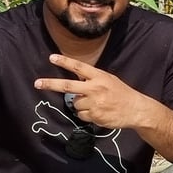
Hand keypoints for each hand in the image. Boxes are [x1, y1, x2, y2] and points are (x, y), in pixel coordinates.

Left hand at [33, 53, 152, 131]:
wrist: (136, 109)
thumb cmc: (121, 93)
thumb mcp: (109, 80)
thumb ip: (93, 79)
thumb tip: (76, 80)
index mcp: (99, 76)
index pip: (79, 67)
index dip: (65, 62)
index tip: (52, 57)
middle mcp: (95, 88)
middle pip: (67, 86)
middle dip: (50, 84)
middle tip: (37, 83)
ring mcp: (94, 103)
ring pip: (75, 104)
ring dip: (81, 105)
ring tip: (96, 105)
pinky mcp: (94, 115)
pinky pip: (81, 115)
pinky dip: (86, 115)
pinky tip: (98, 112)